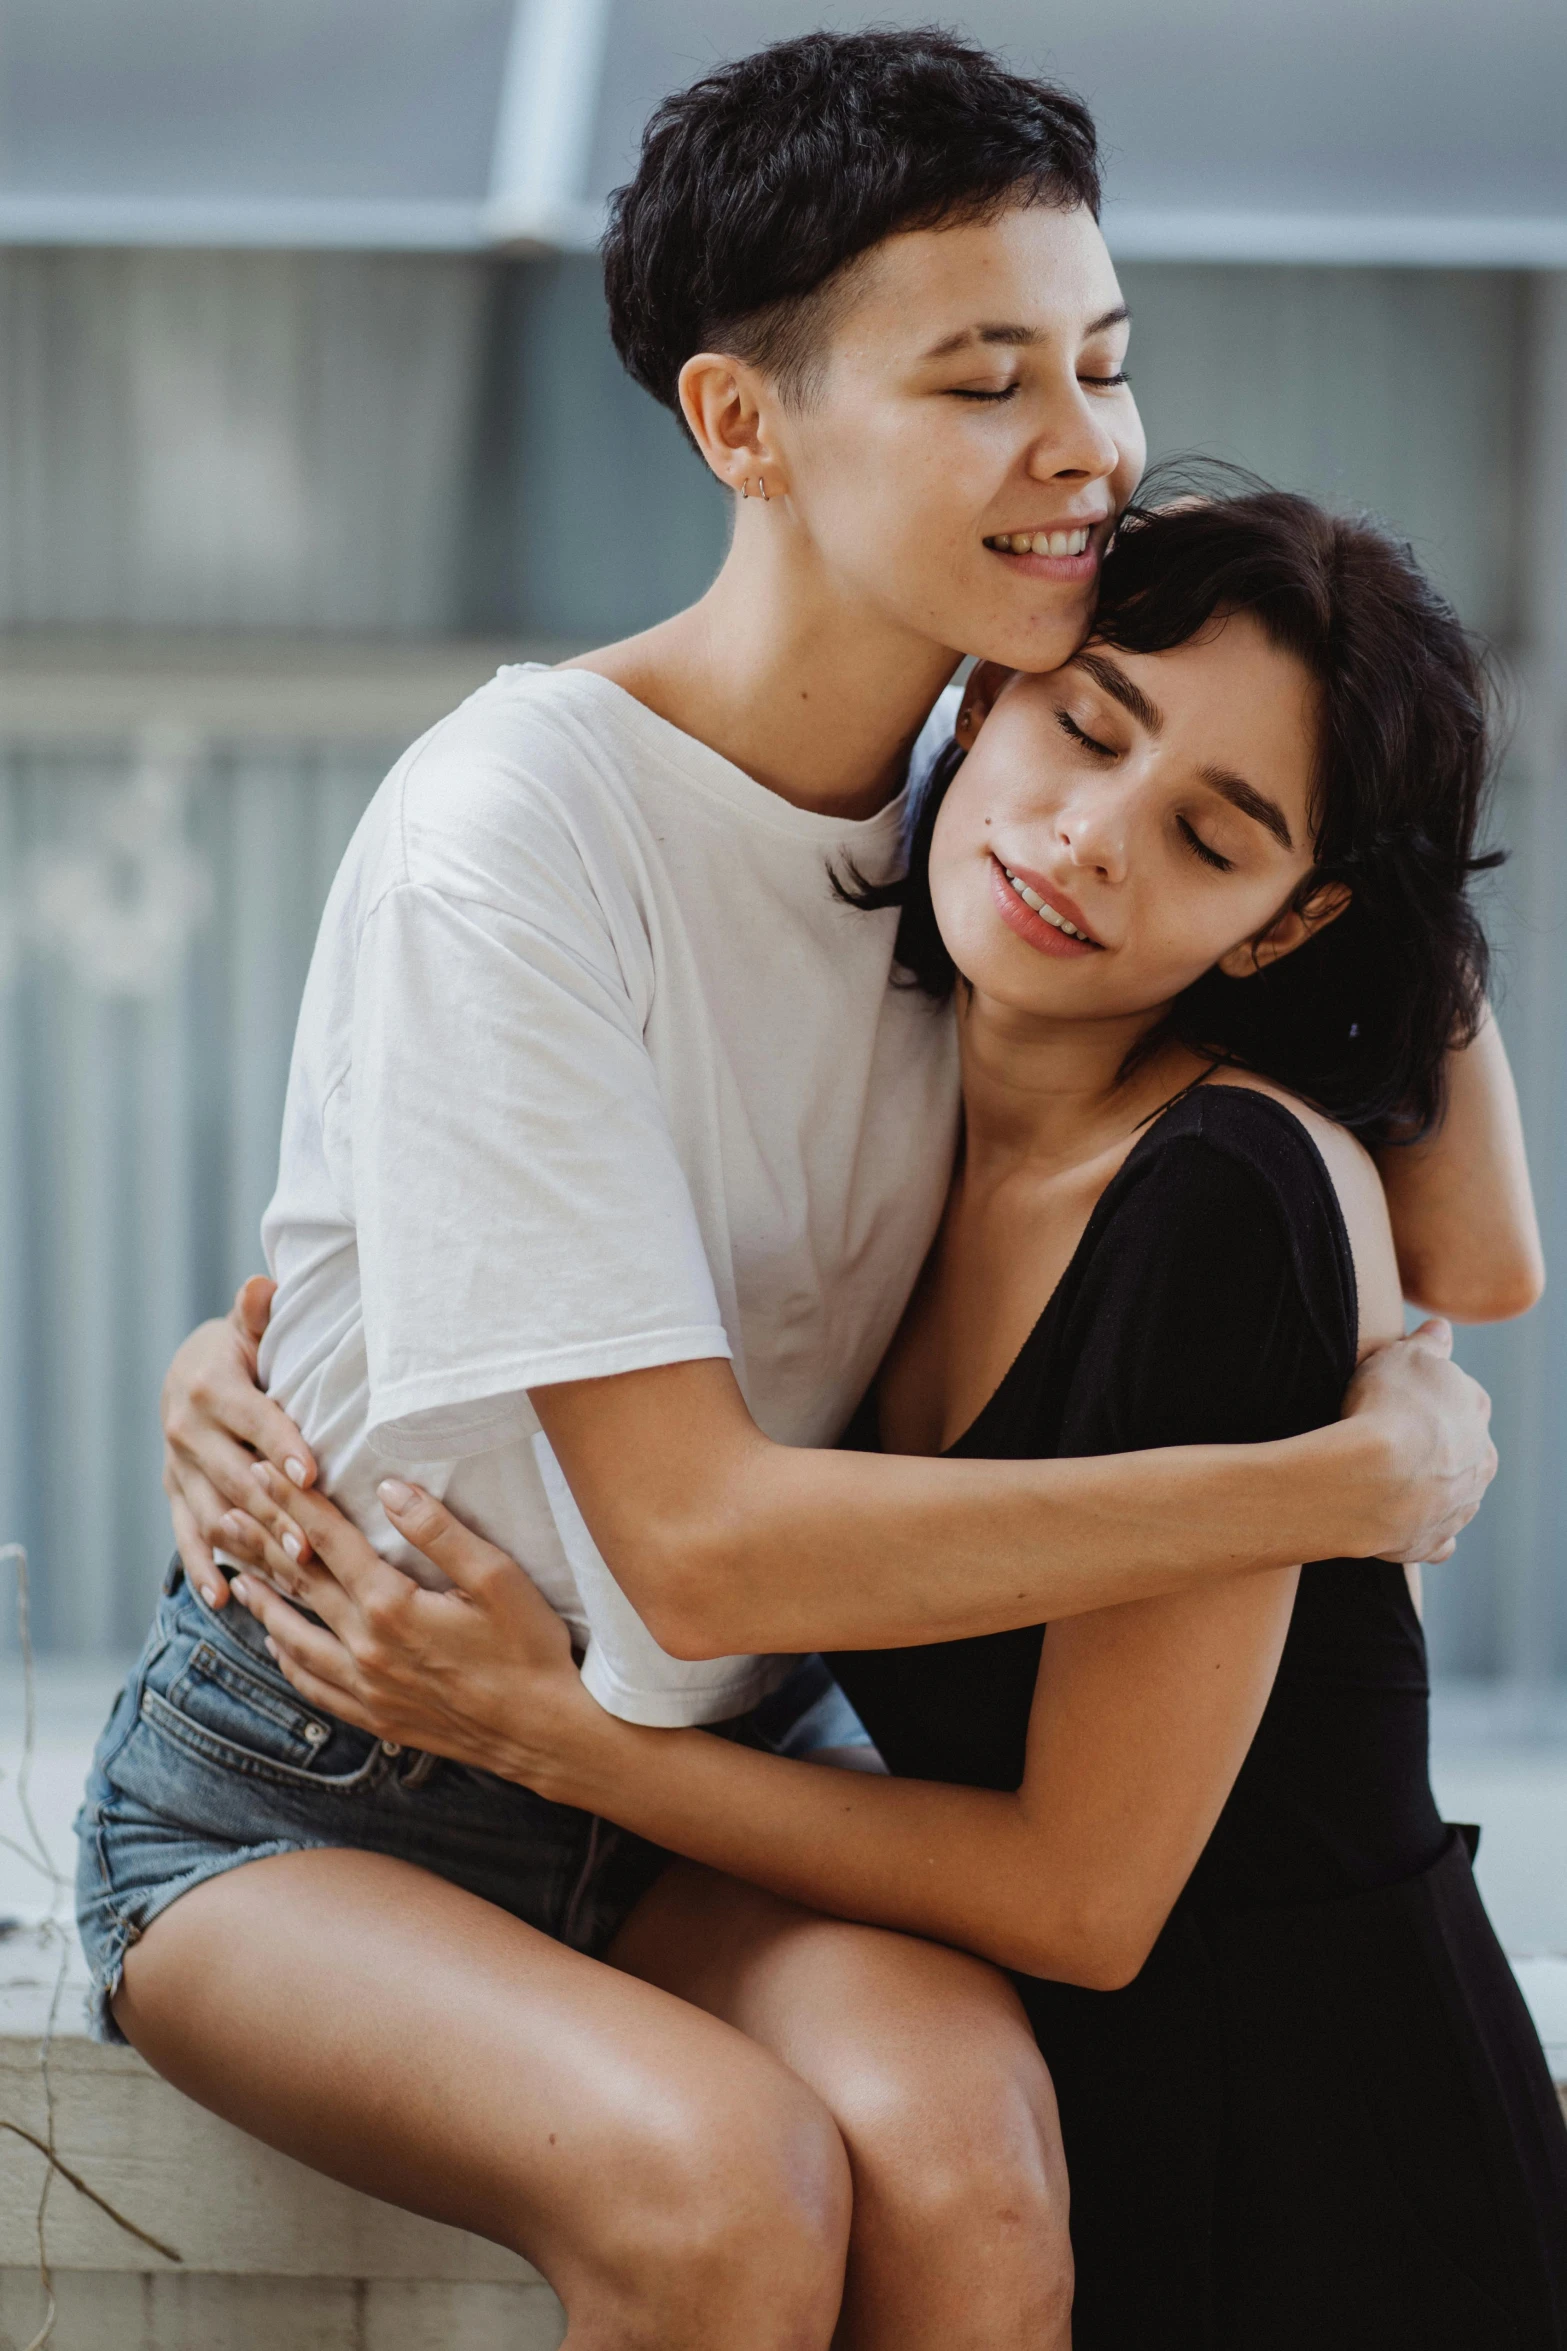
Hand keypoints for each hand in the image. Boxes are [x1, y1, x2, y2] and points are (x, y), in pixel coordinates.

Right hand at [161, 1276, 316, 1606]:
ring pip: (215, 1515)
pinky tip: (226, 1598)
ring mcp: (178, 1468)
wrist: (187, 1371)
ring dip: (250, 1547)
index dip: (281, 1445)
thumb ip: (258, 1314)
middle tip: (314, 1544)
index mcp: (211, 1388)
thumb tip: (264, 1284)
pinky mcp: (175, 1495)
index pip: (252, 1420)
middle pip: (236, 1477)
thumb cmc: (241, 1349)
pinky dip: (203, 1569)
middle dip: (274, 1511)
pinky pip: (187, 1537)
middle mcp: (187, 1430)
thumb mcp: (248, 1328)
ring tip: (289, 1576)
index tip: (311, 1474)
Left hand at [230, 1474, 596, 1797]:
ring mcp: (367, 1688)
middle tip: (222, 1516)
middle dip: (259, 1544)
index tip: (260, 1472)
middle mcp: (366, 1648)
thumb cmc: (532, 1649)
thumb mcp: (498, 1578)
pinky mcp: (376, 1716)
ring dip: (262, 1603)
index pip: (329, 1542)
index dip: (293, 1503)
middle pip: (300, 1584)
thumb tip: (389, 1489)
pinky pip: (313, 1686)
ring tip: (234, 1576)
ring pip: (294, 1638)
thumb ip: (439, 1531)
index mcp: (392, 1606)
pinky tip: (276, 1645)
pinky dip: (286, 1660)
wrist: (546, 1733)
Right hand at [1342, 1318, 1496, 1562]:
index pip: (1462, 1397)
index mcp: (1477, 1412)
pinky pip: (1434, 1538)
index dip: (1428, 1395)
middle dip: (1436, 1444)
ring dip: (1431, 1486)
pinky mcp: (1432, 1542)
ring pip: (1453, 1493)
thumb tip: (1441, 1328)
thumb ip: (1428, 1343)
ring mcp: (1459, 1506)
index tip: (1399, 1395)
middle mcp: (1480, 1462)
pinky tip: (1400, 1523)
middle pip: (1462, 1448)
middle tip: (1391, 1435)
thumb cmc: (1386, 1408)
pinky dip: (1423, 1531)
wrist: (1370, 1479)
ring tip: (1386, 1478)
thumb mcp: (1404, 1355)